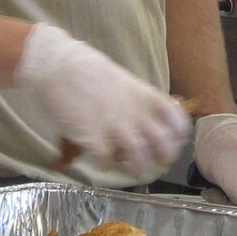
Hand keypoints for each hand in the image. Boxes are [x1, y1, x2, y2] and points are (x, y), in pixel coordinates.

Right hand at [15, 24, 191, 179]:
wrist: (56, 65)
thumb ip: (138, 99)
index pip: (175, 117)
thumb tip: (149, 117)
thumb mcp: (122, 80)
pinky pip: (106, 160)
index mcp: (143, 95)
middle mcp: (133, 112)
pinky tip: (102, 162)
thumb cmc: (87, 71)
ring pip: (138, 156)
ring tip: (134, 170)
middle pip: (162, 142)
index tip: (176, 140)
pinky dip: (106, 166)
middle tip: (158, 162)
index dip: (180, 133)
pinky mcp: (90, 135)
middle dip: (164, 157)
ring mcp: (112, 124)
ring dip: (139, 168)